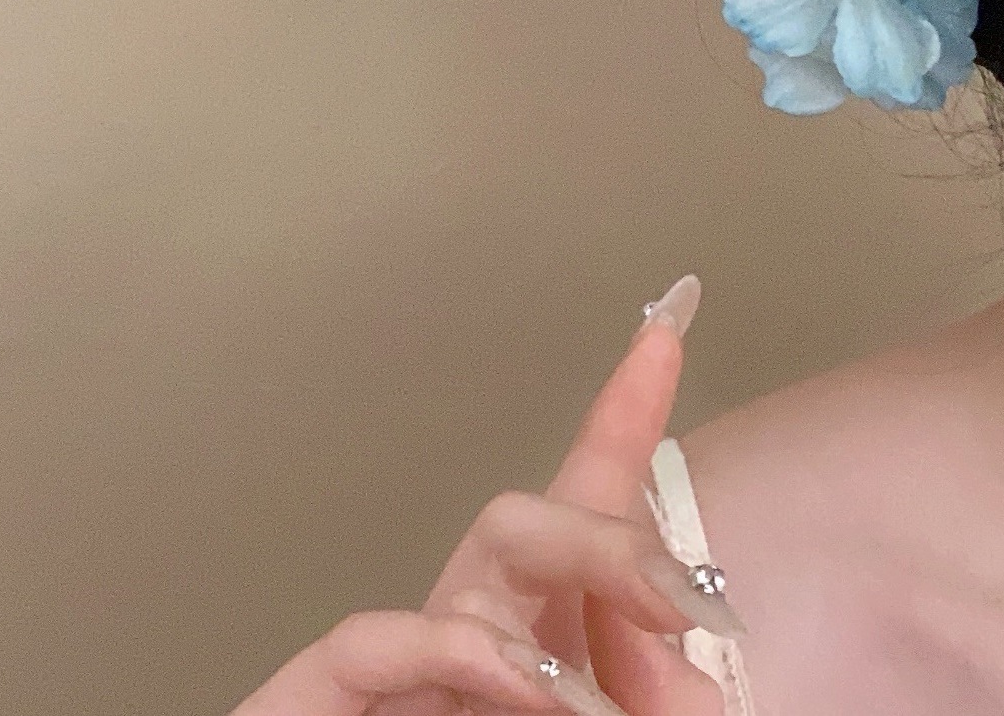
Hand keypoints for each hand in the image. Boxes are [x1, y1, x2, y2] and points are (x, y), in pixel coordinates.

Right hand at [233, 275, 735, 715]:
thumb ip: (645, 701)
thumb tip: (688, 653)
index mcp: (534, 650)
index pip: (581, 514)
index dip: (623, 415)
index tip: (668, 326)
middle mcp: (464, 640)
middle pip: (536, 518)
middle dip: (616, 532)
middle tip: (696, 604)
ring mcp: (391, 665)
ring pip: (479, 561)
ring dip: (562, 612)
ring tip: (609, 697)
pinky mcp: (307, 699)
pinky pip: (378, 638)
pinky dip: (468, 655)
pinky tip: (530, 688)